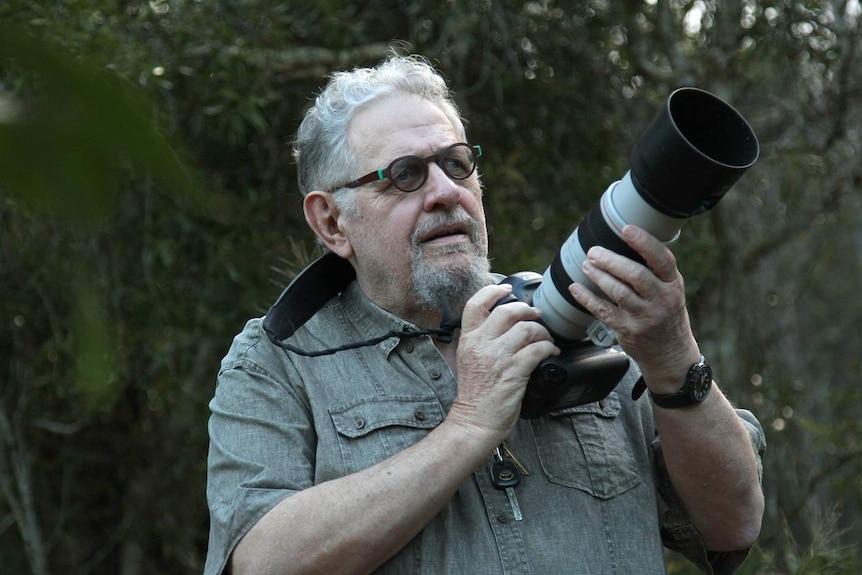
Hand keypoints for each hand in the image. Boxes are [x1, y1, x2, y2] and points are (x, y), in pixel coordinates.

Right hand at [446, 284, 557, 439]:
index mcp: (468, 340)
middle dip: (527, 310)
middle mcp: (481, 344)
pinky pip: (538, 349)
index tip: (507, 289)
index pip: (475, 304)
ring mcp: (498, 357)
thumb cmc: (474, 395)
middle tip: (536, 317)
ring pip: (527, 328)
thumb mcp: (468, 360)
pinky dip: (549, 347)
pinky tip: (551, 353)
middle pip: (507, 311)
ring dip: (542, 332)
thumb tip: (503, 326)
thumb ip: (480, 341)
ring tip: (546, 339)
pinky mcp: (515, 371)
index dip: (493, 291)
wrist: (474, 422)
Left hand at [569, 225, 699, 388]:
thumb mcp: (670, 289)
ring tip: (586, 265)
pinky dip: (587, 299)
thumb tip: (625, 240)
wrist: (670, 353)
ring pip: (619, 293)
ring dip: (599, 277)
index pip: (662, 259)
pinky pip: (604, 312)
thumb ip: (653, 270)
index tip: (626, 229)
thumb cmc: (666, 313)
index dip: (644, 242)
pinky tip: (576, 288)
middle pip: (636, 275)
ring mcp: (645, 316)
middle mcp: (661, 299)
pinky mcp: (628, 330)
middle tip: (594, 251)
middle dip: (611, 261)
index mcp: (672, 284)